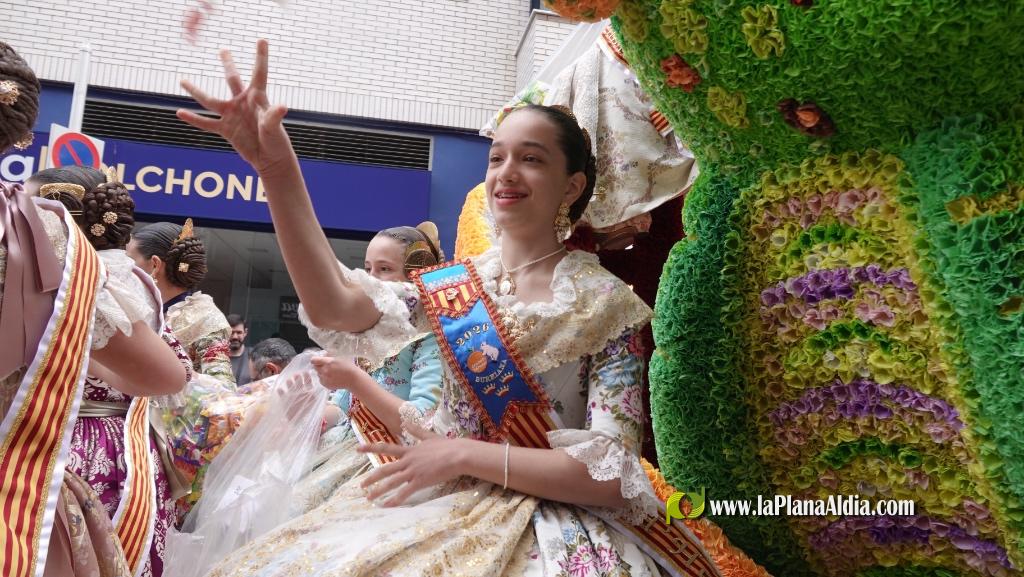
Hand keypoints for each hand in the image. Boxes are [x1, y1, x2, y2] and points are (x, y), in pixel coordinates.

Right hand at [177, 40, 293, 174]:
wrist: (270, 160)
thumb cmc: (276, 142)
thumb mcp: (274, 128)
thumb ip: (274, 116)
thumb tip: (282, 106)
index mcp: (258, 98)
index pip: (259, 73)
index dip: (261, 56)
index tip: (262, 38)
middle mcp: (243, 103)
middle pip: (232, 79)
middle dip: (228, 64)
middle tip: (223, 50)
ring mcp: (232, 115)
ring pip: (211, 100)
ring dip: (196, 91)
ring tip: (182, 80)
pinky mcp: (226, 129)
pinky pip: (206, 123)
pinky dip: (193, 119)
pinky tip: (179, 112)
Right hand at [276, 370, 320, 419]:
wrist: (298, 419)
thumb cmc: (306, 410)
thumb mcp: (313, 403)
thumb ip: (313, 397)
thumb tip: (313, 391)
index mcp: (307, 390)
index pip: (308, 381)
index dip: (307, 377)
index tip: (306, 372)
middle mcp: (299, 391)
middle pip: (298, 382)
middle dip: (297, 378)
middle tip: (296, 375)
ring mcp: (292, 394)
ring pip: (290, 386)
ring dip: (289, 383)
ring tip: (289, 380)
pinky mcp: (285, 399)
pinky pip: (282, 395)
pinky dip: (281, 392)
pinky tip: (280, 389)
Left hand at [310, 356, 362, 391]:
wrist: (353, 379)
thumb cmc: (348, 367)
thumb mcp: (340, 358)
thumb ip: (330, 356)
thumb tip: (323, 355)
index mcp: (328, 362)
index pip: (314, 360)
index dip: (315, 359)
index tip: (318, 360)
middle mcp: (324, 371)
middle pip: (315, 367)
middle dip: (319, 366)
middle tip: (327, 366)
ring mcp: (325, 379)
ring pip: (318, 374)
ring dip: (322, 372)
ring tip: (331, 373)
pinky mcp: (326, 385)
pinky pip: (321, 380)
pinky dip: (324, 378)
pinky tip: (332, 378)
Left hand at [358, 422, 465, 506]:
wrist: (458, 454)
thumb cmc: (447, 446)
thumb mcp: (429, 436)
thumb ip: (416, 431)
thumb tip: (406, 422)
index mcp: (409, 450)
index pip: (386, 448)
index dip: (370, 448)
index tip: (357, 448)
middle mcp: (408, 461)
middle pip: (385, 469)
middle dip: (372, 478)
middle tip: (361, 485)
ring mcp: (413, 472)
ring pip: (391, 482)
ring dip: (379, 491)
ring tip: (369, 498)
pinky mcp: (420, 481)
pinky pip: (404, 493)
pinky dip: (395, 500)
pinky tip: (387, 506)